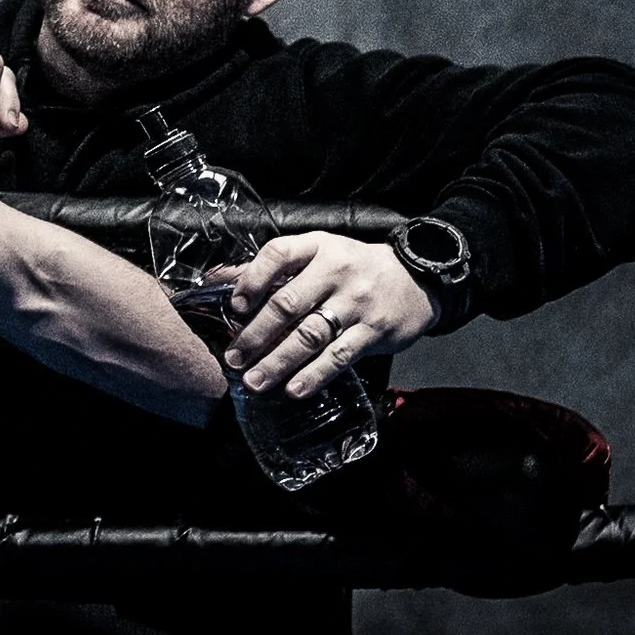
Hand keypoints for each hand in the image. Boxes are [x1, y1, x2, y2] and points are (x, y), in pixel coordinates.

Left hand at [222, 233, 435, 398]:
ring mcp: (356, 302)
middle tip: (233, 358)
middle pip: (287, 303)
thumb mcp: (318, 253)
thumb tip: (218, 279)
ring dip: (278, 361)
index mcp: (317, 246)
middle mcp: (336, 271)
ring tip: (254, 380)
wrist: (415, 279)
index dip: (251, 280)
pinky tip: (293, 388)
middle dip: (255, 334)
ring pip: (310, 335)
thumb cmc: (353, 267)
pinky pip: (339, 356)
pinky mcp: (374, 330)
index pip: (277, 254)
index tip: (233, 307)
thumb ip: (272, 267)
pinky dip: (314, 374)